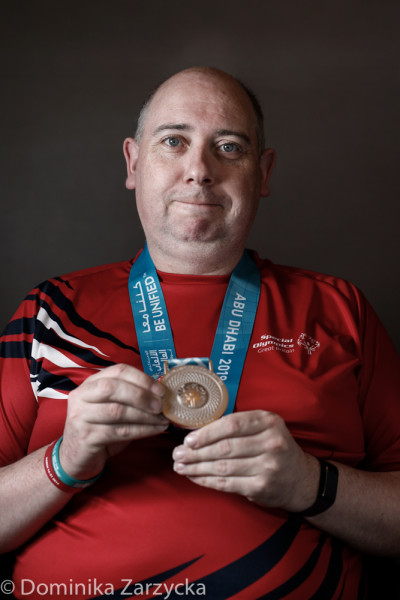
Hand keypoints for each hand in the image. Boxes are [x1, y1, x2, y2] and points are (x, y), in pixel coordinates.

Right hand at [60, 363, 168, 479]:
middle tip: (160, 405)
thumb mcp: (113, 408)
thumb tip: (161, 396)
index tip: (160, 390)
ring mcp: (80, 416)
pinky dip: (142, 430)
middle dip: (141, 395)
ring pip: (117, 411)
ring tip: (161, 420)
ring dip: (144, 415)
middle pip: (113, 387)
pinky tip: (154, 430)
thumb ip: (131, 399)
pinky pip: (119, 431)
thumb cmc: (100, 428)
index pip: (117, 371)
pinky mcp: (86, 437)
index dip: (141, 378)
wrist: (76, 457)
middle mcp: (81, 396)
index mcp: (90, 383)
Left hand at [172, 410, 318, 511]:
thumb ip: (238, 426)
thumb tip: (197, 432)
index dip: (207, 432)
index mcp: (269, 421)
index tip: (188, 439)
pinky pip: (227, 483)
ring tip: (180, 466)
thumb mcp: (264, 428)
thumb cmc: (274, 448)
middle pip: (225, 447)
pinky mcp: (262, 486)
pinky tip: (195, 477)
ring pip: (223, 466)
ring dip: (197, 467)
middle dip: (196, 452)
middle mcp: (271, 442)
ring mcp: (268, 466)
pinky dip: (207, 481)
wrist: (300, 479)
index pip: (232, 424)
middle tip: (177, 454)